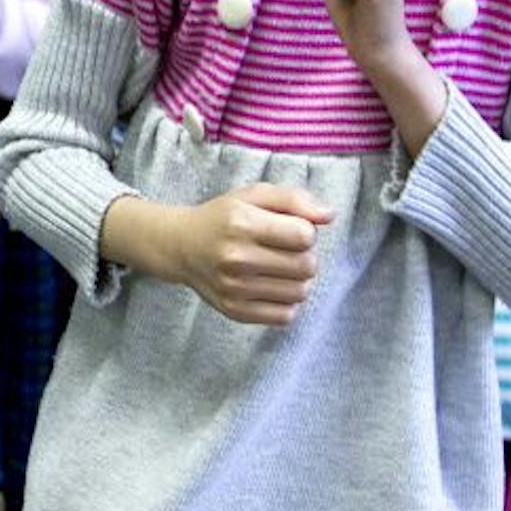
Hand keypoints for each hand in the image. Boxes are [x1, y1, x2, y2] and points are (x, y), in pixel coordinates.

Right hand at [102, 184, 333, 325]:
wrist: (181, 246)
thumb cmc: (224, 217)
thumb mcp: (255, 194)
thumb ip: (294, 199)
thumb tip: (329, 215)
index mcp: (242, 224)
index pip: (305, 236)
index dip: (305, 231)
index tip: (290, 229)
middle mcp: (236, 258)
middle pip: (307, 267)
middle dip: (304, 256)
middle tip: (285, 250)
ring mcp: (234, 288)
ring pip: (300, 293)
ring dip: (297, 280)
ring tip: (279, 268)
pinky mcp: (235, 311)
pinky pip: (285, 316)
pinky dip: (286, 302)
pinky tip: (271, 287)